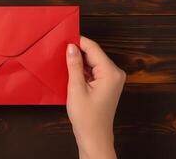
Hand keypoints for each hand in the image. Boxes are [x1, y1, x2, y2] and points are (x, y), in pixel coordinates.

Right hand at [66, 36, 125, 158]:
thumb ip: (74, 65)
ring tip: (63, 61)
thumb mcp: (76, 88)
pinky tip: (71, 71)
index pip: (93, 49)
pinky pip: (94, 71)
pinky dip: (83, 70)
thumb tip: (71, 47)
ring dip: (79, 62)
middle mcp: (115, 73)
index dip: (78, 41)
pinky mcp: (107, 84)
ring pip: (93, 62)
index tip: (64, 37)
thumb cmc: (86, 117)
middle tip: (60, 49)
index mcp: (110, 72)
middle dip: (78, 52)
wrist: (94, 137)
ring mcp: (112, 79)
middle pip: (94, 55)